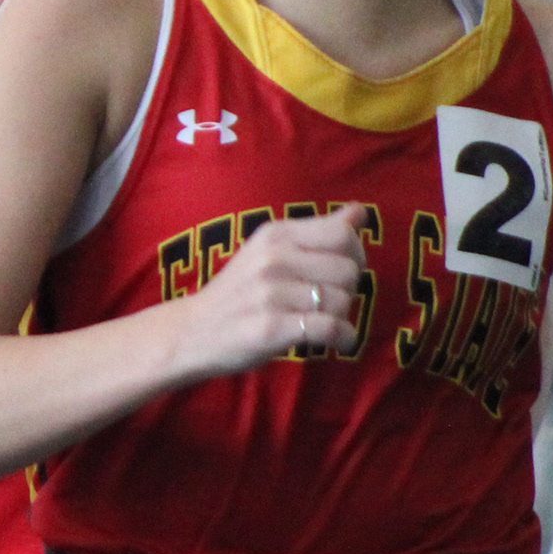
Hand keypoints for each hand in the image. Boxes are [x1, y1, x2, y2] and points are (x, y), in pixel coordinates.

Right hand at [173, 205, 371, 379]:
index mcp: (275, 234)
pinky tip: (338, 341)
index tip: (345, 271)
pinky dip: (344, 338)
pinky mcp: (271, 328)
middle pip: (348, 270)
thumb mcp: (271, 249)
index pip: (342, 234)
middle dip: (350, 290)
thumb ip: (317, 231)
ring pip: (341, 301)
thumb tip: (359, 212)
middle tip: (332, 302)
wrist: (193, 330)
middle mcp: (273, 258)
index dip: (356, 255)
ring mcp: (270, 293)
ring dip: (343, 317)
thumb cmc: (239, 291)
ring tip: (325, 321)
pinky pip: (329, 328)